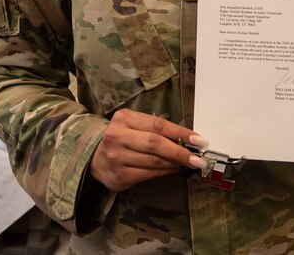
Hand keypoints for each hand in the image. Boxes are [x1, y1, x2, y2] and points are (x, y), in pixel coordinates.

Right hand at [89, 109, 207, 191]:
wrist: (95, 157)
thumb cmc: (123, 138)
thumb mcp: (134, 126)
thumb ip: (156, 130)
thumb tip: (188, 139)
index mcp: (124, 118)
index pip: (158, 125)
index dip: (180, 132)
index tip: (198, 140)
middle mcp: (117, 136)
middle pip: (155, 144)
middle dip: (180, 152)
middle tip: (198, 159)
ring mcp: (116, 157)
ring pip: (153, 161)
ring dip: (175, 163)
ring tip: (188, 163)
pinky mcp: (118, 175)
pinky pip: (148, 174)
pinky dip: (164, 172)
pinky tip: (173, 169)